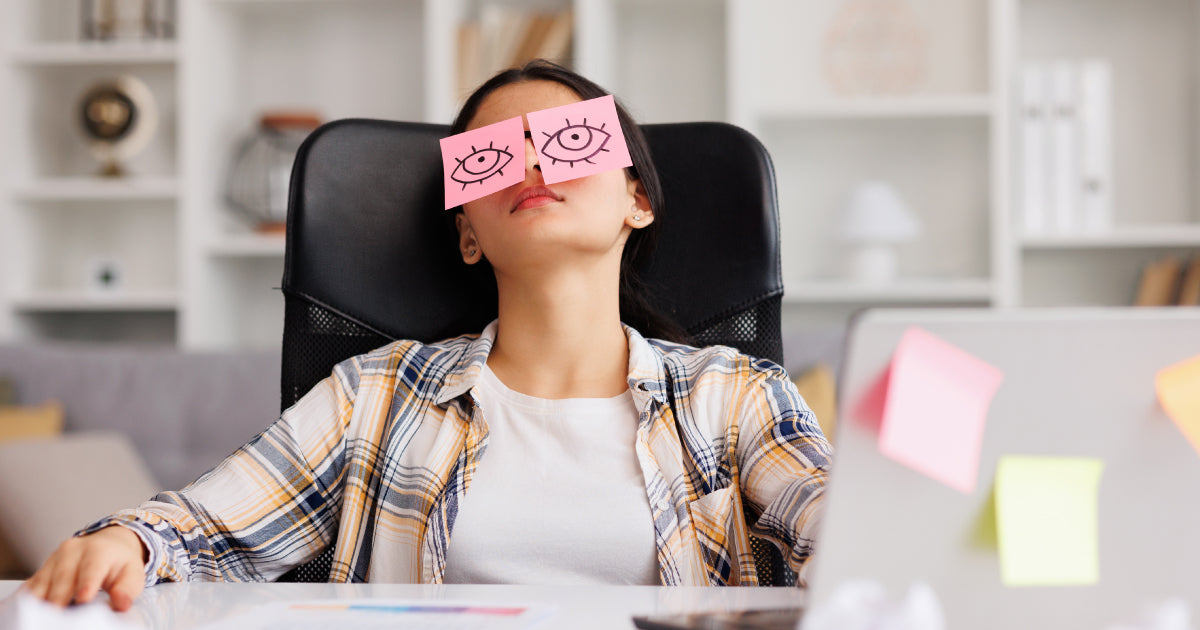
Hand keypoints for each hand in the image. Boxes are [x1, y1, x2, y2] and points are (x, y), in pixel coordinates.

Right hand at [23, 525, 147, 610]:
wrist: (108, 544)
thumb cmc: (120, 564)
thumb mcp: (133, 574)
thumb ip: (128, 589)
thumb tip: (121, 603)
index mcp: (99, 551)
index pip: (92, 569)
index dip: (87, 584)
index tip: (83, 599)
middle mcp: (74, 550)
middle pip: (63, 576)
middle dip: (60, 598)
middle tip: (57, 619)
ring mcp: (55, 557)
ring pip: (44, 581)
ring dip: (41, 600)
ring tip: (42, 618)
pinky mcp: (43, 567)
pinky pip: (32, 583)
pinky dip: (30, 597)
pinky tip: (30, 610)